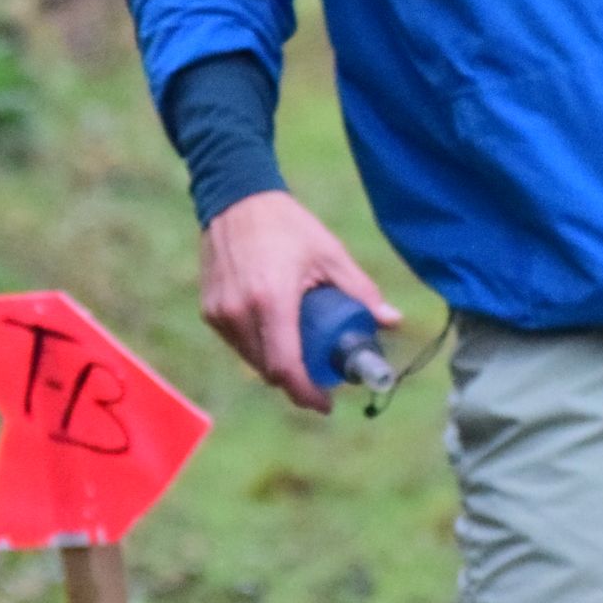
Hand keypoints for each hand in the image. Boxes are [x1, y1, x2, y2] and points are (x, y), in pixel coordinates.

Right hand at [199, 189, 403, 413]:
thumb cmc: (287, 225)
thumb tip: (392, 321)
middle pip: (270, 370)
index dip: (307, 393)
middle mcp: (239, 312)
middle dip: (298, 380)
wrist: (235, 198)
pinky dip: (260, 346)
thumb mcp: (330, 254)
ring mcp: (220, 313)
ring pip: (252, 360)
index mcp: (271, 300)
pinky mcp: (210, 310)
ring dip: (278, 364)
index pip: (285, 367)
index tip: (327, 404)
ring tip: (302, 347)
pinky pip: (238, 343)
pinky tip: (277, 328)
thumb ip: (361, 291)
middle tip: (322, 374)